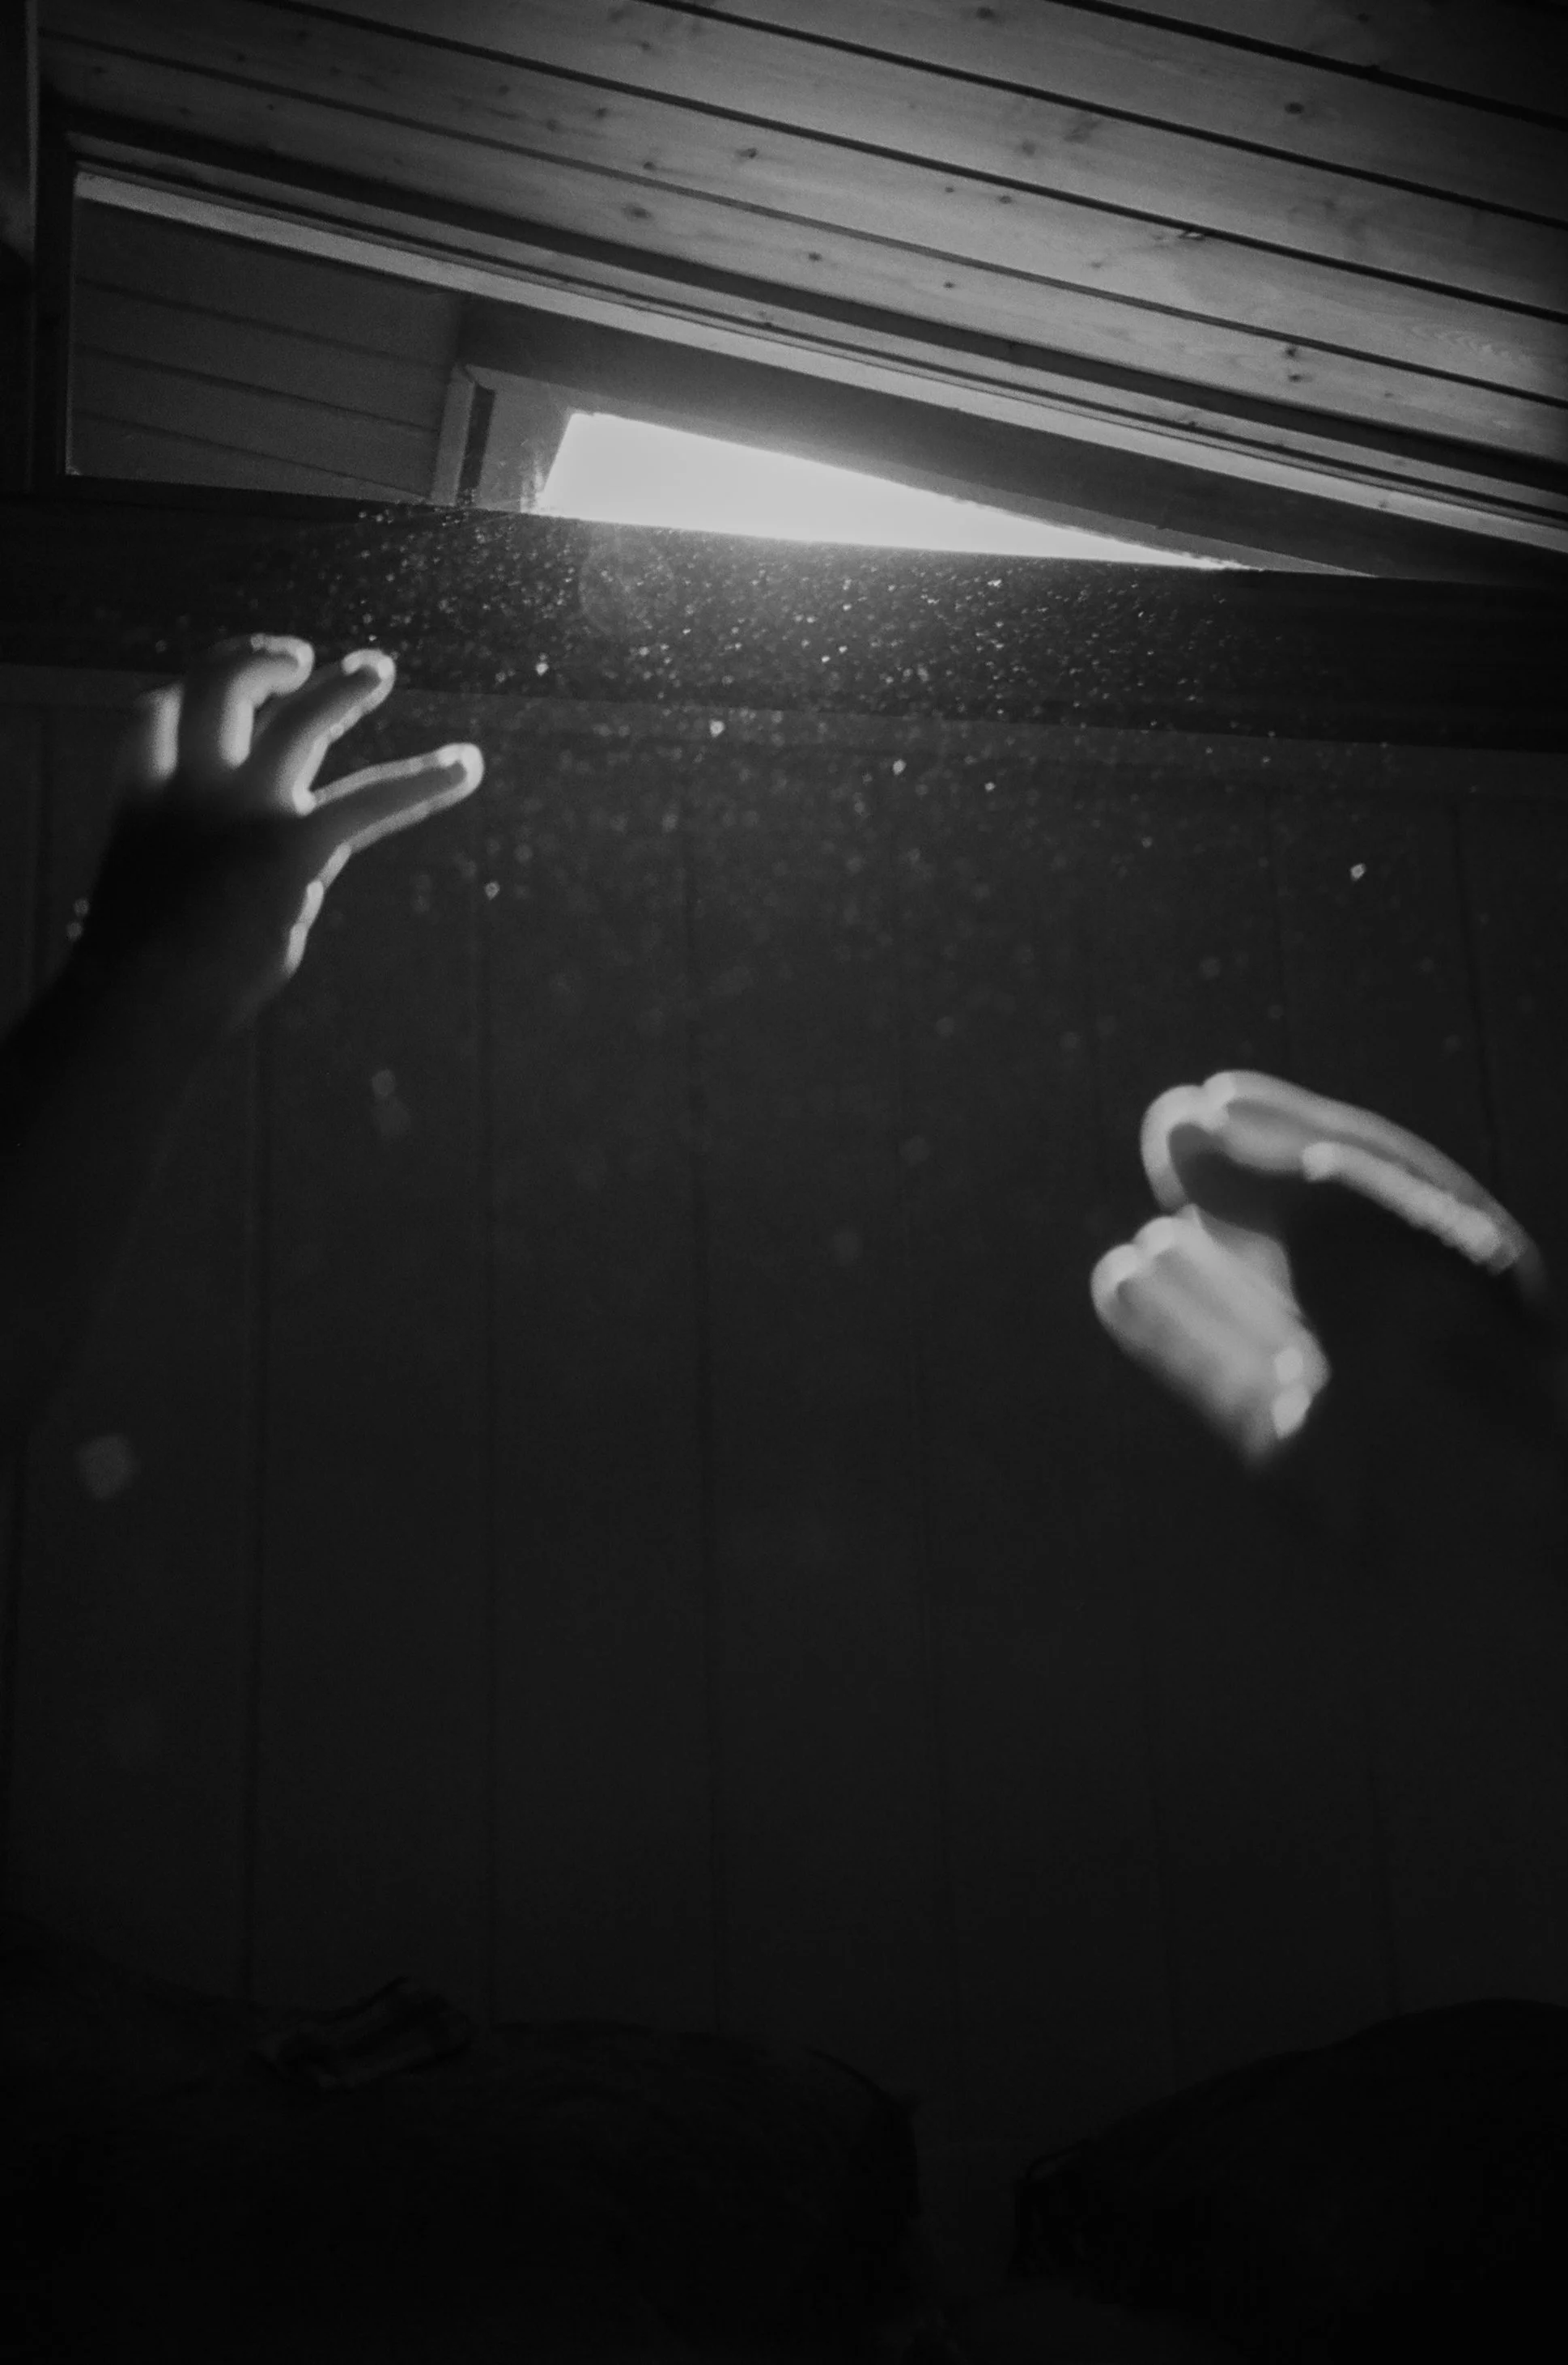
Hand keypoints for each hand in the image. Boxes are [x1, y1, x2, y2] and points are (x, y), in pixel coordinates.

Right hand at [77, 635, 482, 1034]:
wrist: (134, 1004)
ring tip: (375, 669)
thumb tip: (245, 918)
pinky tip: (467, 766)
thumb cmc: (140, 983)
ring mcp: (241, 810)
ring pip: (297, 722)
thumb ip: (199, 894)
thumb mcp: (152, 918)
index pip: (157, 717)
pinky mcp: (289, 845)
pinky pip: (368, 798)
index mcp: (144, 802)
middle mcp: (192, 790)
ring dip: (340, 690)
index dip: (185, 697)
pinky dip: (423, 780)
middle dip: (255, 660)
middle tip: (300, 659)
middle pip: (217, 689)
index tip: (207, 696)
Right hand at [1092, 1073, 1567, 1563]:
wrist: (1472, 1520)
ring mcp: (1363, 1403)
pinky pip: (1227, 1382)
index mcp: (1464, 1262)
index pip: (1368, 1177)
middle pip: (1318, 1246)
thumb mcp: (1347, 1219)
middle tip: (1161, 1135)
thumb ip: (1264, 1170)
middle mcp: (1418, 1328)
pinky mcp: (1302, 1469)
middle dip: (1241, 1192)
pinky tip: (1118, 1281)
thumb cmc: (1433, 1346)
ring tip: (1140, 1227)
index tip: (1214, 1095)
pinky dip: (1172, 1330)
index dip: (1288, 1132)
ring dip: (1201, 1273)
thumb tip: (1179, 1123)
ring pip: (1271, 1321)